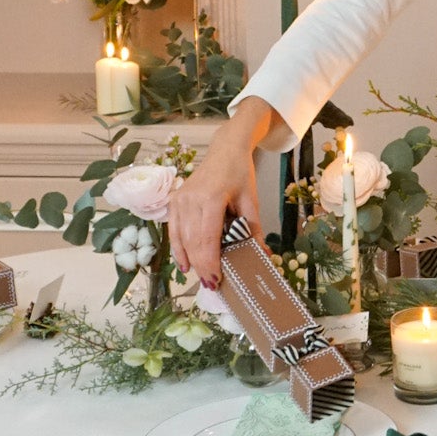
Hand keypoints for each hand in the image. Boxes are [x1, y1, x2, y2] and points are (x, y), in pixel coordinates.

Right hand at [169, 103, 269, 286]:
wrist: (225, 150)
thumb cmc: (240, 174)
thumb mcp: (251, 200)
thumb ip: (253, 229)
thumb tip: (263, 255)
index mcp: (211, 198)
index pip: (208, 238)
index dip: (210, 261)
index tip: (216, 279)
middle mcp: (191, 200)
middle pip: (193, 241)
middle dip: (202, 266)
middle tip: (212, 285)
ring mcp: (180, 200)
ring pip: (182, 238)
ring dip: (191, 260)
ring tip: (201, 278)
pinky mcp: (174, 201)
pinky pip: (173, 230)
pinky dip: (178, 248)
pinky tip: (184, 264)